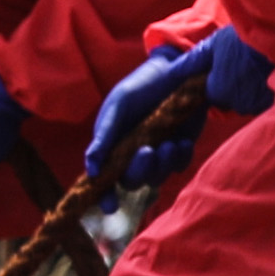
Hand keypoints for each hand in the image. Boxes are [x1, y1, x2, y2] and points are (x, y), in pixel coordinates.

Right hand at [82, 25, 274, 186]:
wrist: (178, 69)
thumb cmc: (140, 84)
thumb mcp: (119, 104)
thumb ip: (105, 134)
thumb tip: (91, 168)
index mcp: (111, 144)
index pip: (104, 177)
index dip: (104, 194)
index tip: (109, 206)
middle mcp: (131, 153)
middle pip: (132, 180)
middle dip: (140, 170)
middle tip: (149, 151)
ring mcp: (156, 152)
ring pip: (157, 176)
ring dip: (163, 164)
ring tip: (171, 143)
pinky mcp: (178, 147)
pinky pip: (179, 165)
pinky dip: (181, 157)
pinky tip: (183, 140)